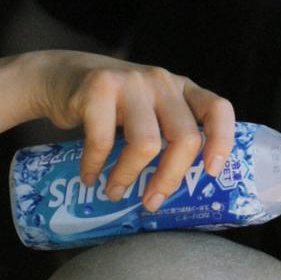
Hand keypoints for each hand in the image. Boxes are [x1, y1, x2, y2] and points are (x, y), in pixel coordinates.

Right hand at [32, 51, 234, 209]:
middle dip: (168, 179)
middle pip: (184, 138)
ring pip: (146, 144)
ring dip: (127, 177)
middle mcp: (161, 82)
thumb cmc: (109, 106)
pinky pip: (103, 140)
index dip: (221, 141)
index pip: (217, 109)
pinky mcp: (99, 88)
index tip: (211, 172)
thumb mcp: (145, 110)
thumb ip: (163, 134)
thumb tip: (172, 192)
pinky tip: (89, 177)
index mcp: (180, 89)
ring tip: (114, 192)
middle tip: (151, 202)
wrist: (59, 77)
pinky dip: (94, 166)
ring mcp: (131, 83)